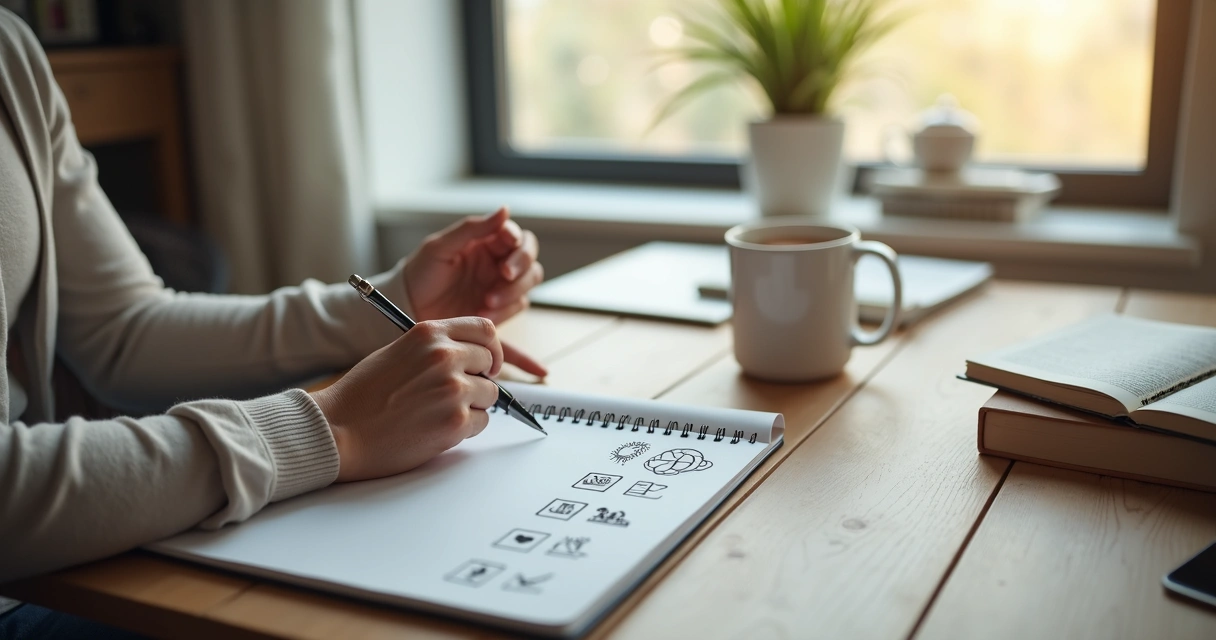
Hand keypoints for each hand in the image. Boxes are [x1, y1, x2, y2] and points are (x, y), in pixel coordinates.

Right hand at [310, 317, 502, 481]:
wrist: (337, 431)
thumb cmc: (361, 397)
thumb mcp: (398, 353)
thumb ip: (434, 349)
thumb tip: (470, 359)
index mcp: (429, 334)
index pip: (485, 329)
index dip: (490, 348)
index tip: (487, 363)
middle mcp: (444, 356)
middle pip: (490, 363)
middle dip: (478, 379)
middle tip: (456, 395)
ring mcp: (453, 388)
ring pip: (490, 395)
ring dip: (472, 406)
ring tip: (437, 413)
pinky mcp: (456, 421)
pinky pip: (481, 422)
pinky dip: (464, 429)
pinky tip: (435, 428)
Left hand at [404, 207, 541, 324]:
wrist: (408, 309)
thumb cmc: (420, 274)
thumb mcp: (441, 247)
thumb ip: (472, 228)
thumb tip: (505, 210)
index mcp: (485, 243)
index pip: (516, 236)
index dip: (517, 240)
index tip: (508, 243)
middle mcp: (496, 262)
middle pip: (529, 258)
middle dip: (521, 265)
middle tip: (504, 274)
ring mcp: (499, 286)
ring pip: (528, 282)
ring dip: (513, 291)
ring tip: (487, 300)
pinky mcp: (499, 309)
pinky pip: (516, 307)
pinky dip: (505, 311)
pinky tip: (483, 313)